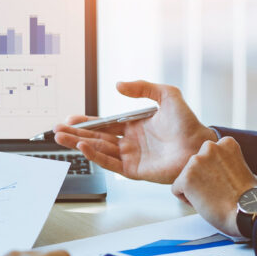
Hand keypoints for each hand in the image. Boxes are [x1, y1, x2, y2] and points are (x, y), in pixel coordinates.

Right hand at [53, 80, 216, 183]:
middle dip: (76, 134)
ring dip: (79, 144)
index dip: (87, 122)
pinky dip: (95, 156)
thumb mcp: (166, 94)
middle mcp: (131, 142)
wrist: (199, 145)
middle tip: (57, 131)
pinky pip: (111, 163)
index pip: (105, 124)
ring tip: (61, 139)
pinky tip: (83, 147)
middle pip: (97, 138)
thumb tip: (118, 85)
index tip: (70, 119)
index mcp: (135, 125)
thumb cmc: (188, 122)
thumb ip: (142, 87)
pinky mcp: (135, 170)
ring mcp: (131, 156)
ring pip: (99, 150)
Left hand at [170, 137, 256, 236]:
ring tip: (212, 198)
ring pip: (186, 177)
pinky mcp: (186, 177)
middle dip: (202, 178)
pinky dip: (187, 199)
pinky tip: (203, 203)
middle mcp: (210, 147)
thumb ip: (232, 164)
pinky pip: (177, 189)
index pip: (208, 156)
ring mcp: (196, 161)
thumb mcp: (246, 169)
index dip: (215, 172)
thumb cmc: (248, 198)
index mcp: (226, 143)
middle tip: (216, 191)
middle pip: (196, 164)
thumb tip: (228, 169)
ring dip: (195, 188)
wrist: (245, 213)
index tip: (224, 182)